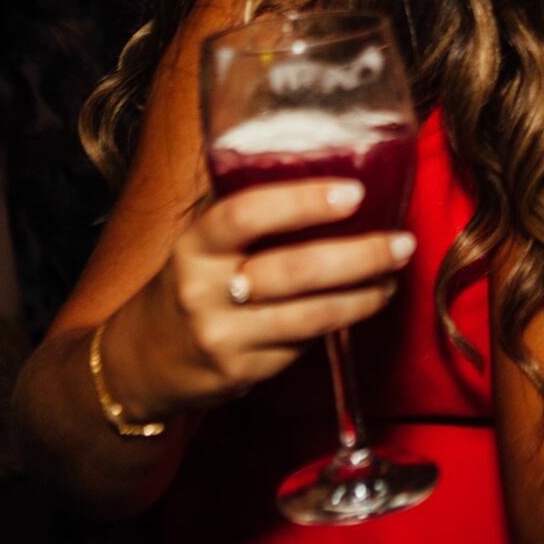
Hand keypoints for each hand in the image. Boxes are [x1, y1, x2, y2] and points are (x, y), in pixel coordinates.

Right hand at [108, 179, 414, 420]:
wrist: (140, 362)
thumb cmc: (192, 283)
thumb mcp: (203, 242)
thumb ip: (251, 214)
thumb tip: (332, 169)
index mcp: (195, 244)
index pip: (245, 214)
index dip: (301, 202)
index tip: (354, 192)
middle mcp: (203, 290)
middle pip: (293, 270)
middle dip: (359, 256)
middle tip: (403, 241)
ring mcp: (222, 337)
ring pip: (309, 316)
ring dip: (364, 295)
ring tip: (394, 274)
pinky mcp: (241, 374)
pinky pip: (304, 345)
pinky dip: (341, 321)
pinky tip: (366, 303)